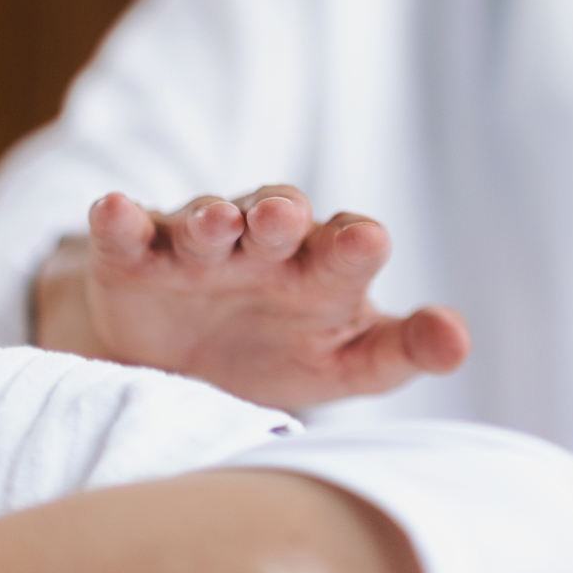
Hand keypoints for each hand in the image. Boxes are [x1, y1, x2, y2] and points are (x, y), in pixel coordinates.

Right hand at [35, 186, 468, 409]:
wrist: (190, 365)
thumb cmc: (291, 349)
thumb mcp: (352, 361)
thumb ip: (405, 350)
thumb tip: (459, 342)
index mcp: (325, 267)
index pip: (348, 246)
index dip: (356, 243)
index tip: (368, 241)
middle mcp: (266, 244)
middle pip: (278, 218)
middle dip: (279, 214)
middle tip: (285, 216)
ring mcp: (199, 247)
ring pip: (206, 219)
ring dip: (210, 217)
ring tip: (213, 222)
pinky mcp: (136, 258)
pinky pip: (128, 232)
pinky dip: (120, 219)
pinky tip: (114, 207)